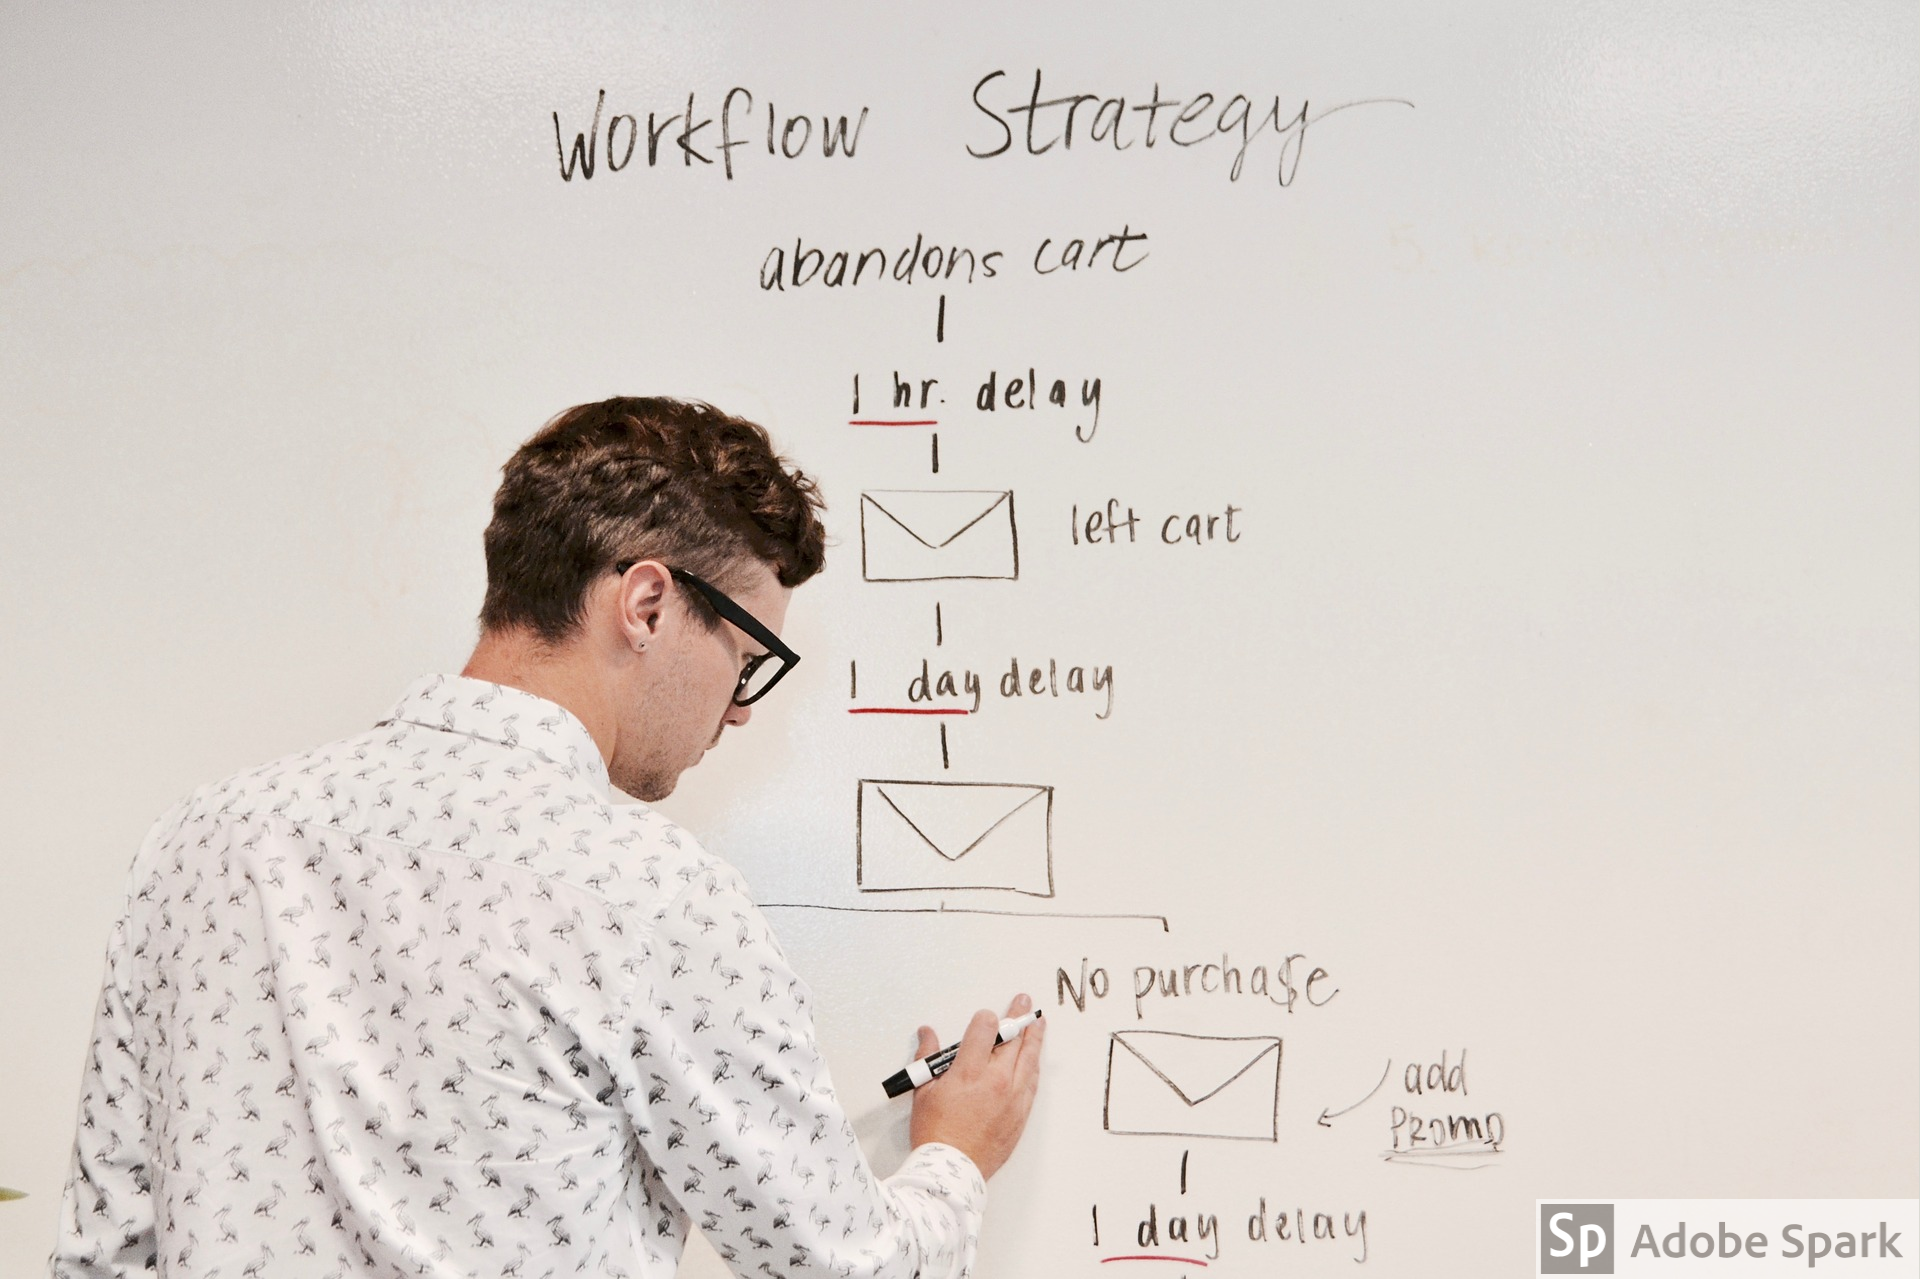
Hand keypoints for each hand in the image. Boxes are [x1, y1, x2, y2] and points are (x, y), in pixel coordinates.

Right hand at [907, 992, 1044, 1179]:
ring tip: (1038, 1024)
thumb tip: (927, 1034)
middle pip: (1014, 1040)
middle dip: (1018, 1017)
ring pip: (1029, 1059)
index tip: (986, 1016)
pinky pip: (1033, 1083)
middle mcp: (996, 1081)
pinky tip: (1035, 1059)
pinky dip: (1034, 1067)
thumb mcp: (923, 1092)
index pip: (985, 1029)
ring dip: (1034, 1038)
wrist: (952, 1171)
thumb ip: (927, 1058)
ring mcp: (1012, 1098)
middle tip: (1024, 1003)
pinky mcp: (1021, 1115)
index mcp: (970, 1073)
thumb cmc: (935, 1134)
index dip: (986, 1018)